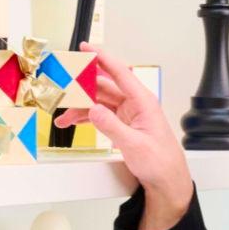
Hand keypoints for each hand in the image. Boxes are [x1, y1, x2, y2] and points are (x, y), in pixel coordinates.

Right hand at [54, 42, 193, 226]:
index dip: (102, 58)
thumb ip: (112, 126)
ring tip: (62, 117)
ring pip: (98, 102)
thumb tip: (93, 109)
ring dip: (79, 107)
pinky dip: (85, 117)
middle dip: (81, 87)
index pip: (120, 72)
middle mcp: (135, 104)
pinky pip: (100, 115)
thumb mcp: (134, 145)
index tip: (86, 48)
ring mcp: (128, 114)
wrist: (166, 181)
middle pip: (104, 87)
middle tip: (62, 87)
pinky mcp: (123, 124)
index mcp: (143, 102)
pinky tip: (72, 121)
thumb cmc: (160, 162)